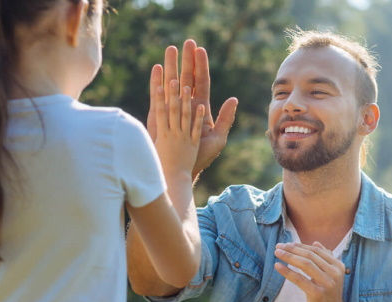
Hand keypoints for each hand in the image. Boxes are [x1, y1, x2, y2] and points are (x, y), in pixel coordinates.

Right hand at [146, 41, 237, 177]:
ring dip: (172, 65)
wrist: (181, 169)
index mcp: (200, 108)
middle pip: (186, 77)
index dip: (201, 66)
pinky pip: (158, 95)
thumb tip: (234, 99)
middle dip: (187, 60)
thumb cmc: (200, 157)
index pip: (201, 82)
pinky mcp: (159, 115)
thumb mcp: (217, 137)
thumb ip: (226, 118)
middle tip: (186, 42)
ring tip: (170, 49)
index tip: (200, 50)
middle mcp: (185, 105)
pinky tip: (157, 69)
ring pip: (172, 82)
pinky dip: (158, 81)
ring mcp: (171, 108)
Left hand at [273, 242, 350, 301]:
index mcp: (338, 266)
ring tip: (277, 253)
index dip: (300, 246)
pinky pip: (299, 279)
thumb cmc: (329, 296)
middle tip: (278, 246)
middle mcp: (334, 273)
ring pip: (305, 264)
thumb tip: (316, 242)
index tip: (287, 244)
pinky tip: (277, 266)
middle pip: (310, 256)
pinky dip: (287, 271)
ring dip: (289, 256)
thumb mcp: (330, 275)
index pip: (316, 251)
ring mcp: (327, 284)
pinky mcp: (317, 294)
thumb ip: (325, 259)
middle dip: (292, 249)